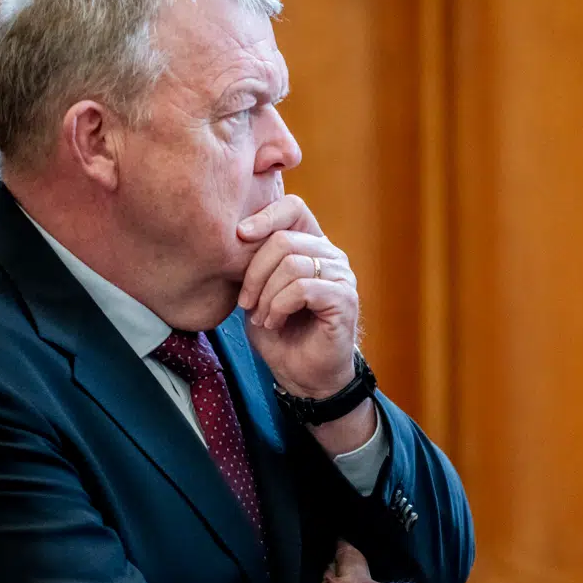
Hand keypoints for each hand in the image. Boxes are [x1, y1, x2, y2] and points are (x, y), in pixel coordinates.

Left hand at [236, 195, 357, 398]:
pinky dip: (279, 307)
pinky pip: (302, 289)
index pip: (294, 208)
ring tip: (262, 318)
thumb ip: (255, 263)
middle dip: (254, 273)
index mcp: (311, 246)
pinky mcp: (345, 298)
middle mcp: (331, 255)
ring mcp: (341, 275)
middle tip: (246, 303)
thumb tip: (238, 235)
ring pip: (292, 265)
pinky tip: (275, 322)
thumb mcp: (258, 291)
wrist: (304, 374)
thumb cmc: (281, 333)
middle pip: (284, 240)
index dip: (265, 215)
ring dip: (266, 296)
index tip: (239, 236)